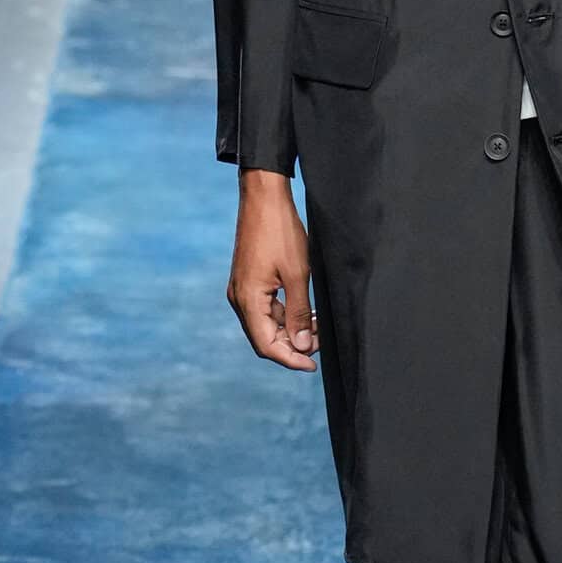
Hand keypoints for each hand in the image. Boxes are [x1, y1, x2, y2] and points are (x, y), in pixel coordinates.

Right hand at [227, 170, 316, 370]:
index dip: (291, 359)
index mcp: (248, 300)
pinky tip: (306, 311)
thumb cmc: (280, 232)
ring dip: (291, 330)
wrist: (264, 197)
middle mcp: (239, 298)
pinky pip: (266, 308)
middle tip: (322, 341)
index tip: (313, 365)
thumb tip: (303, 346)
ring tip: (319, 326)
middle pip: (264, 338)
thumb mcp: (298, 274)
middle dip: (293, 345)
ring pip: (266, 324)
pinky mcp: (249, 280)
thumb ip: (300, 314)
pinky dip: (285, 315)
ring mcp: (242, 289)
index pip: (267, 345)